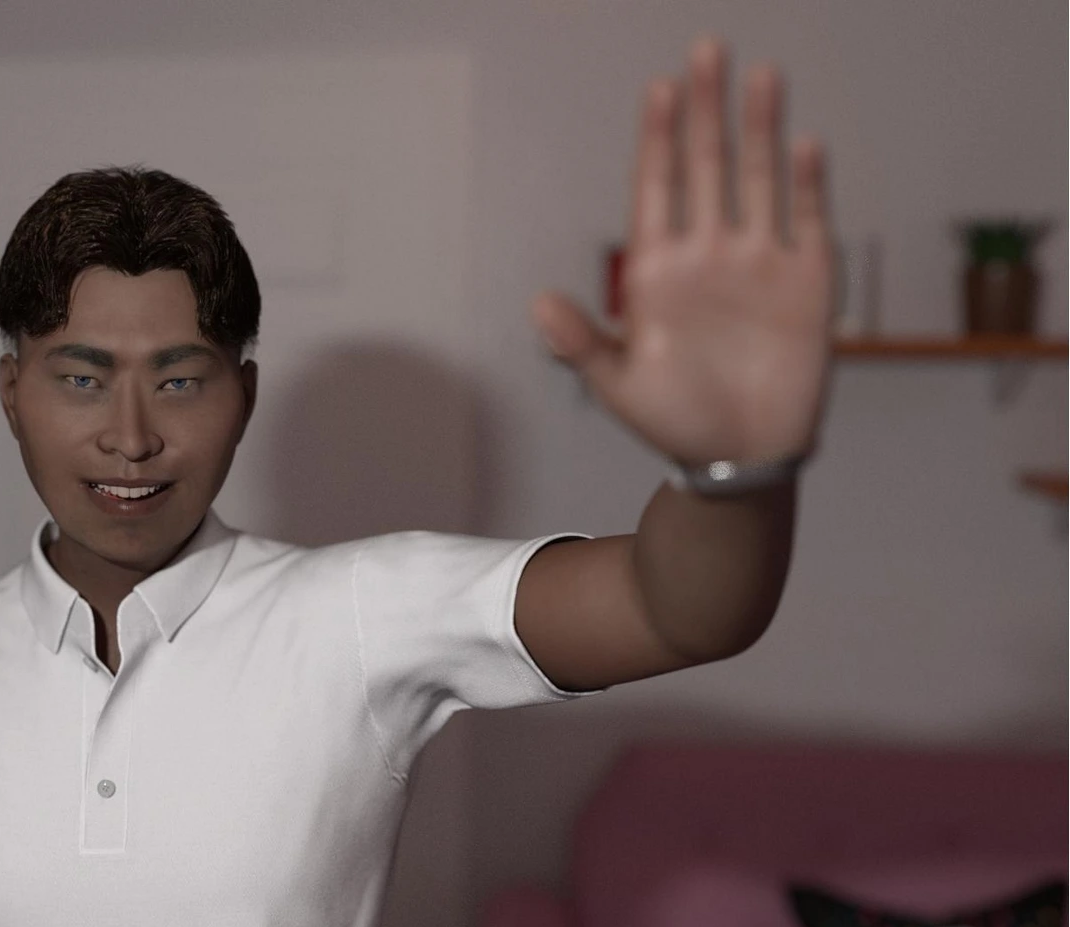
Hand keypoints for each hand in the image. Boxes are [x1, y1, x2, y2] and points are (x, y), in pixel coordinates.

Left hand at [531, 35, 834, 465]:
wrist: (738, 460)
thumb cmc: (673, 422)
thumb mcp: (617, 385)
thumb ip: (582, 343)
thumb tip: (537, 305)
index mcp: (658, 270)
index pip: (656, 186)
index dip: (657, 137)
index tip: (658, 89)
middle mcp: (708, 254)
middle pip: (705, 165)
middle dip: (705, 108)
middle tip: (706, 48)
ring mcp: (758, 263)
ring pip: (758, 180)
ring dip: (760, 127)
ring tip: (760, 73)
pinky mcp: (806, 284)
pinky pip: (807, 222)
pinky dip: (807, 186)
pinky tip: (803, 144)